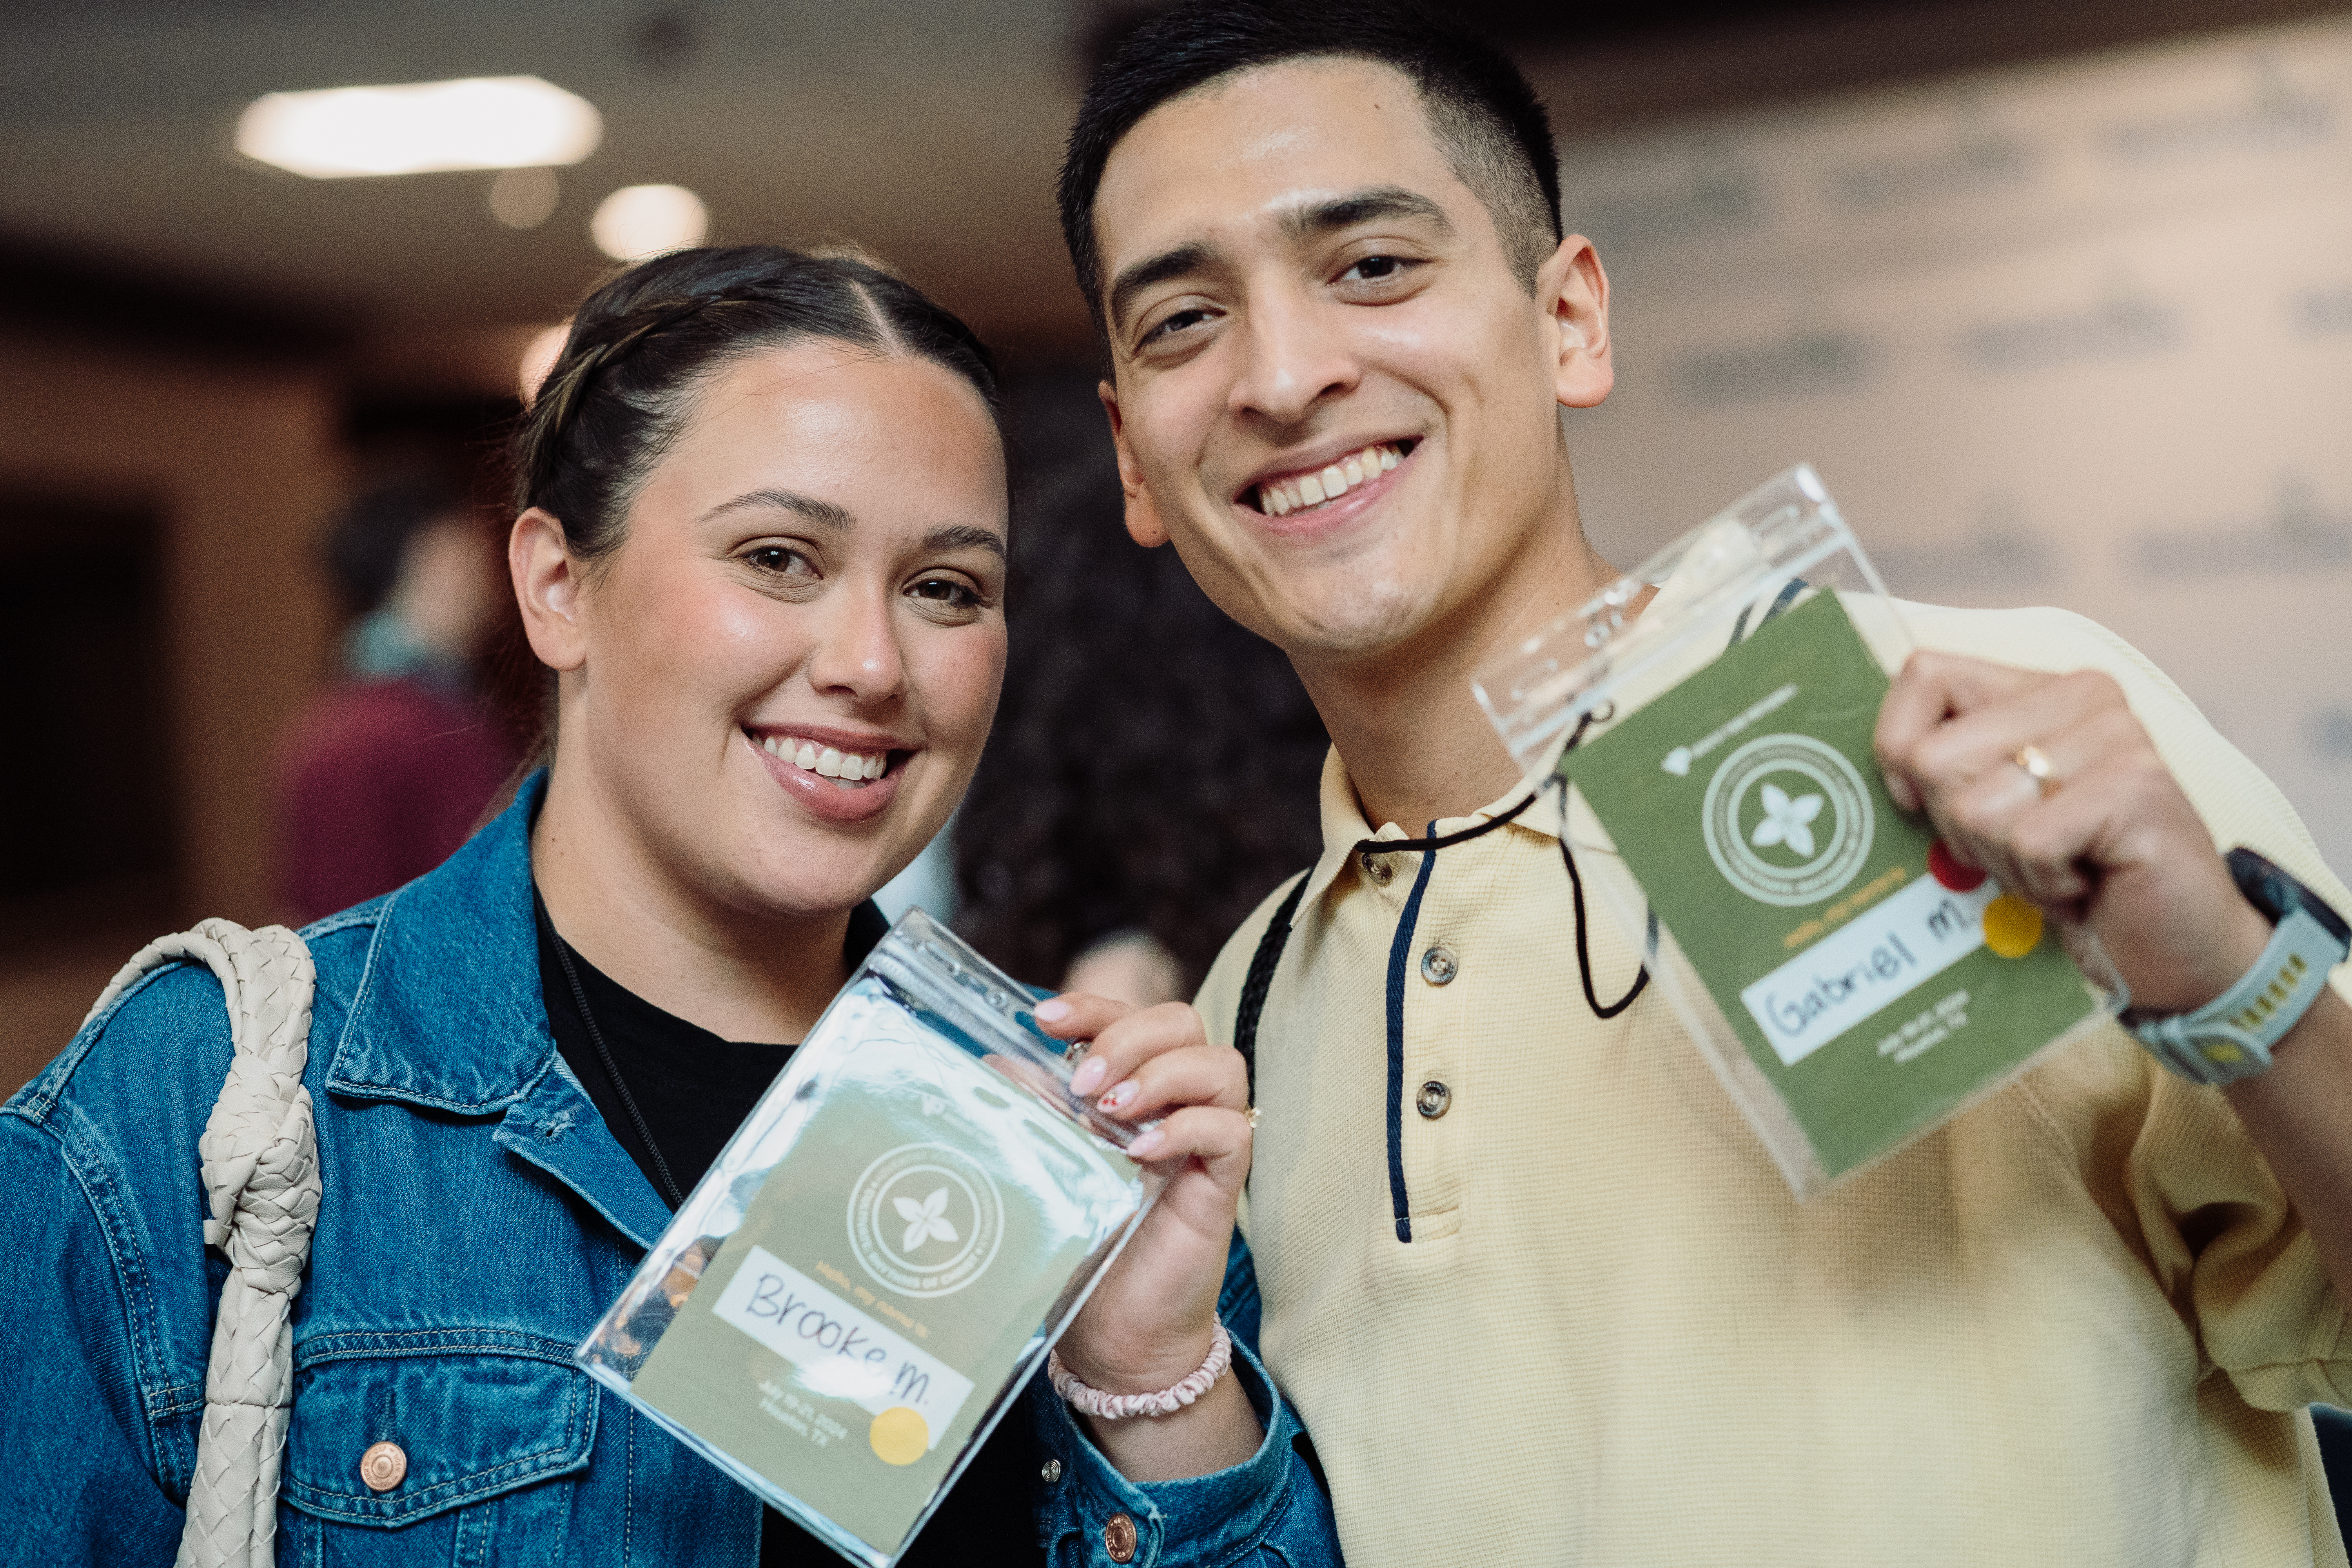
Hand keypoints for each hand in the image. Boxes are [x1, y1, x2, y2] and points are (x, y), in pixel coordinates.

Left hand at [1031, 994, 1251, 1395]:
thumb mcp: (1043, 1166)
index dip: (1092, 1005)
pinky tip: (1142, 1152)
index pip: (1128, 1014)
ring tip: (1112, 1110)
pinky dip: (1187, 1126)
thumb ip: (1029, 1112)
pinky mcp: (1223, 1182)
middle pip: (1182, 1022)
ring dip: (1161, 1073)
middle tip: (1084, 1082)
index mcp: (1131, 1085)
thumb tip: (995, 1062)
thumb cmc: (1079, 1244)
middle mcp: (1174, 1102)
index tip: (1044, 1019)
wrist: (1110, 1329)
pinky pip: (1230, 1129)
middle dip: (1128, 1035)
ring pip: (1220, 1063)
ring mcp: (1203, 1140)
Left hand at [1873, 652, 2271, 1014]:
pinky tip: (2086, 883)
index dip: (1899, 748)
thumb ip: (1941, 771)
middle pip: (1936, 755)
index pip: (1924, 675)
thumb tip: (1878, 763)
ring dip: (2004, 861)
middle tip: (2022, 851)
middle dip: (1959, 827)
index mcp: (2041, 688)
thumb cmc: (2071, 880)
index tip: (1921, 800)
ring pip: (1977, 804)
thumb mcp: (1985, 814)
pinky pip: (2028, 840)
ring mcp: (2117, 737)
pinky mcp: (2138, 788)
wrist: (2171, 950)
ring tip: (2059, 868)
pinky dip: (2043, 882)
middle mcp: (2084, 696)